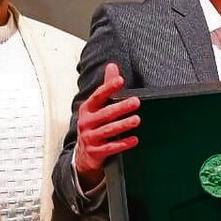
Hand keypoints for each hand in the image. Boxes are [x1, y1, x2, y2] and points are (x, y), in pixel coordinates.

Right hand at [75, 63, 139, 187]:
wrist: (83, 154)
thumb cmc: (94, 126)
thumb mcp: (97, 107)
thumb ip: (106, 87)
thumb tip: (112, 66)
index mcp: (87, 109)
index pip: (98, 96)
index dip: (108, 88)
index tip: (120, 81)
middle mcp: (86, 122)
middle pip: (105, 114)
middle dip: (121, 107)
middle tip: (136, 102)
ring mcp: (90, 138)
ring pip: (108, 130)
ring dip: (123, 125)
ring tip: (137, 120)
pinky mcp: (95, 152)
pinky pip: (110, 148)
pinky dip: (123, 144)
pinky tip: (134, 140)